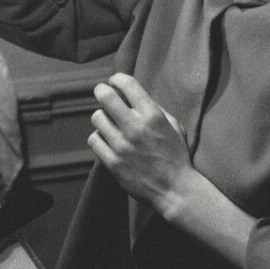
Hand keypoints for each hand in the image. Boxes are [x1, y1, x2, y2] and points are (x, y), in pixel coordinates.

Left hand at [88, 74, 192, 216]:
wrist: (174, 189)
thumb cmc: (176, 156)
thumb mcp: (174, 126)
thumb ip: (155, 109)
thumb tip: (132, 96)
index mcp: (152, 115)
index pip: (127, 84)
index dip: (117, 79)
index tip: (114, 81)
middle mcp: (135, 127)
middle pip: (106, 96)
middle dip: (101, 90)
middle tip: (102, 92)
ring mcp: (121, 145)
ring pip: (97, 118)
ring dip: (102, 117)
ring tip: (109, 123)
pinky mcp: (112, 162)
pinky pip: (94, 139)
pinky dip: (99, 137)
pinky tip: (107, 140)